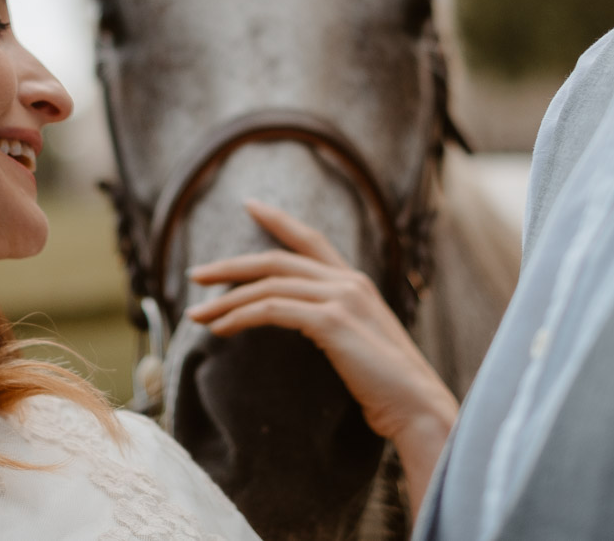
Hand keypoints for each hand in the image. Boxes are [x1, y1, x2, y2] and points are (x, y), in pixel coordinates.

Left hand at [186, 199, 459, 517]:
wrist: (418, 408)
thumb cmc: (387, 387)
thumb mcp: (359, 344)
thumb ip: (334, 323)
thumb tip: (300, 322)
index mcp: (356, 282)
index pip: (310, 240)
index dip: (278, 220)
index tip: (249, 205)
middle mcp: (349, 281)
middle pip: (276, 259)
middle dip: (230, 266)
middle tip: (195, 274)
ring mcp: (341, 297)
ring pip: (268, 285)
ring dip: (225, 299)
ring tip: (195, 315)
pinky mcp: (331, 321)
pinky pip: (272, 310)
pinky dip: (240, 317)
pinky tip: (220, 329)